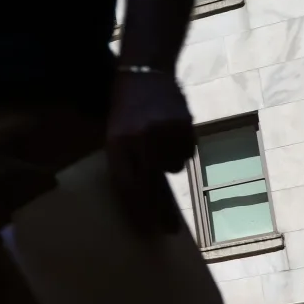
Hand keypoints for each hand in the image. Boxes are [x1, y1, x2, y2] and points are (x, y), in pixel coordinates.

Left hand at [105, 68, 192, 233]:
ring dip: (169, 162)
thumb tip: (142, 198)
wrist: (144, 73)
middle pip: (152, 186)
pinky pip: (187, 152)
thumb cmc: (125, 109)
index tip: (147, 230)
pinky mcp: (183, 125)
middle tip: (169, 230)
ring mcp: (162, 132)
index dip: (138, 210)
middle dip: (160, 211)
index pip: (128, 186)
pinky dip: (182, 148)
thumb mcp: (116, 134)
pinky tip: (173, 132)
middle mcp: (138, 140)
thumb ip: (127, 163)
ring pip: (174, 168)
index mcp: (116, 144)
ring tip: (159, 142)